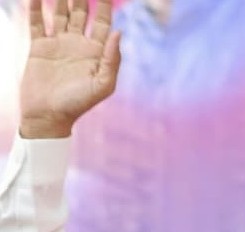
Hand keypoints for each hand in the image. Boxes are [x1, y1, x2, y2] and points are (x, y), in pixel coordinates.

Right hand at [20, 0, 120, 138]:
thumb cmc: (79, 104)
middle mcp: (78, 45)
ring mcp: (58, 45)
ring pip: (59, 13)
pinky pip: (37, 22)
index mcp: (96, 53)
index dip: (105, 7)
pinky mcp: (39, 47)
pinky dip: (35, 7)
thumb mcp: (102, 85)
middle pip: (80, 13)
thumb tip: (118, 32)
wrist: (49, 115)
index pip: (102, 23)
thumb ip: (112, 60)